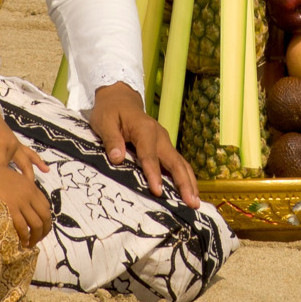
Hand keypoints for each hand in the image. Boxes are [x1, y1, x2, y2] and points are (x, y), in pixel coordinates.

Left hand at [0, 101, 48, 188]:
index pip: (1, 170)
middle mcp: (12, 146)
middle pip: (15, 170)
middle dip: (17, 185)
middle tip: (19, 201)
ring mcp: (16, 145)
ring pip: (26, 164)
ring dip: (30, 177)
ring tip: (34, 191)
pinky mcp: (17, 143)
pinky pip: (30, 153)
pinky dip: (38, 161)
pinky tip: (47, 169)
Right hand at [0, 149, 53, 245]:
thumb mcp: (17, 180)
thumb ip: (24, 190)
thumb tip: (27, 206)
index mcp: (32, 187)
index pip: (46, 207)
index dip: (46, 220)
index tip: (41, 228)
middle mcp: (30, 195)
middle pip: (45, 217)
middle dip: (44, 231)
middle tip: (37, 240)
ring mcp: (22, 202)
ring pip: (36, 224)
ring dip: (36, 237)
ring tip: (30, 244)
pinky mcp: (11, 208)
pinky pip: (22, 226)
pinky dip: (25, 236)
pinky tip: (22, 242)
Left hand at [91, 82, 199, 201]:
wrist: (120, 98)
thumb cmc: (110, 111)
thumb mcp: (104, 122)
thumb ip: (111, 140)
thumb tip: (118, 159)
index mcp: (145, 130)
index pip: (150, 155)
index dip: (154, 174)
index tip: (157, 192)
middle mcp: (160, 136)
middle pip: (175, 161)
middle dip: (184, 183)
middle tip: (191, 203)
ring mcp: (165, 142)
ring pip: (181, 163)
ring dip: (189, 182)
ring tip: (195, 202)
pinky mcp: (165, 147)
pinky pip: (177, 163)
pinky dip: (185, 177)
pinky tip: (189, 192)